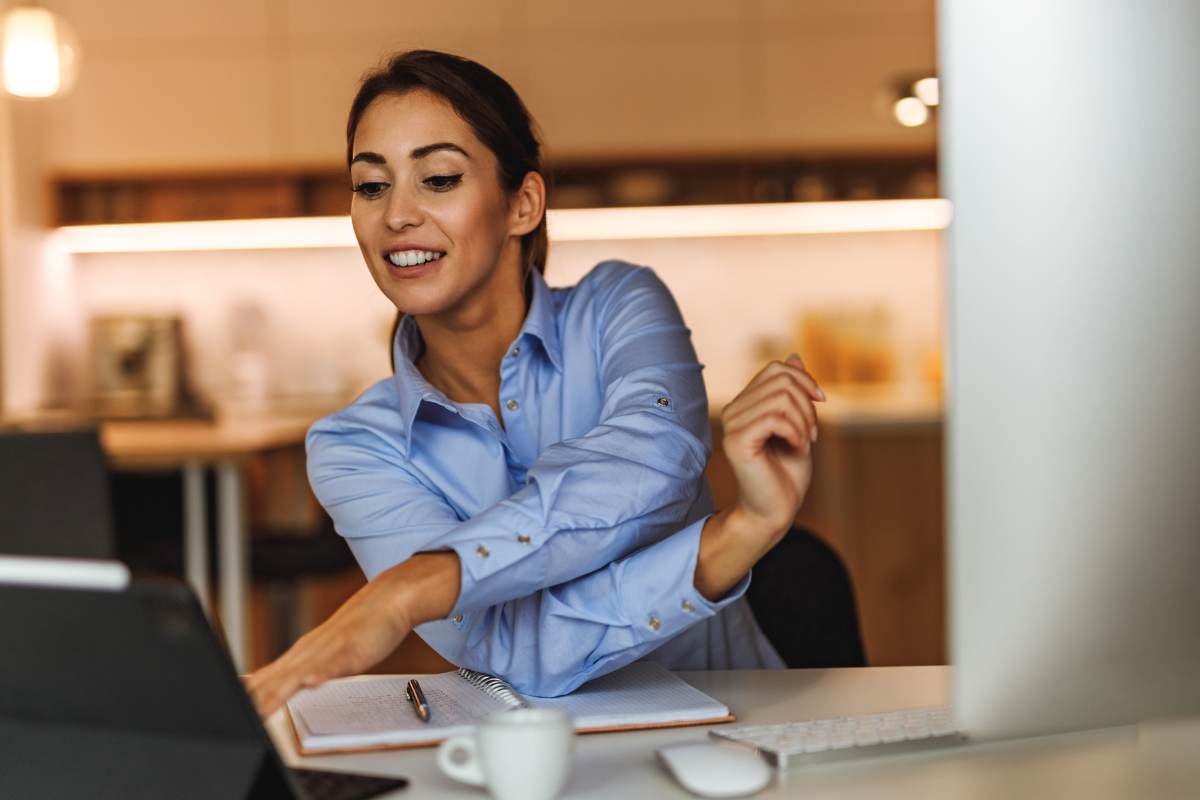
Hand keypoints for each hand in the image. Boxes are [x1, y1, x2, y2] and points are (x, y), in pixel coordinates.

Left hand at [244, 551, 459, 716]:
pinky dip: (321, 674)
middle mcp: (308, 651)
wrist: (388, 600)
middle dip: (257, 700)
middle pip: (275, 680)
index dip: (248, 696)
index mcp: (300, 654)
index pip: (265, 679)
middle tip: (242, 717)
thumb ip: (301, 667)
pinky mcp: (351, 650)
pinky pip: (334, 664)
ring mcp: (328, 650)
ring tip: (264, 709)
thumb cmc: (359, 629)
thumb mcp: (325, 652)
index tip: (234, 711)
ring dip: (279, 692)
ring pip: (299, 674)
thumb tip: (283, 684)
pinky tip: (311, 683)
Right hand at [721, 353, 823, 535]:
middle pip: (781, 379)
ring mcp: (732, 425)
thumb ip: (793, 392)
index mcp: (745, 404)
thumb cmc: (787, 473)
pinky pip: (774, 418)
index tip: (819, 403)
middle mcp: (733, 410)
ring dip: (805, 421)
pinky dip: (796, 431)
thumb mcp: (799, 424)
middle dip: (808, 403)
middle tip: (812, 432)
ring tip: (805, 441)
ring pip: (781, 397)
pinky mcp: (736, 441)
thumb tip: (793, 356)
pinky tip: (797, 447)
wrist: (776, 511)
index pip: (776, 368)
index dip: (804, 380)